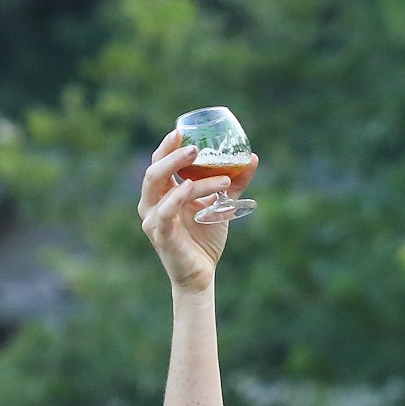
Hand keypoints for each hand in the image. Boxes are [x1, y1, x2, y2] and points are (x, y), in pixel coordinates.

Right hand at [139, 129, 249, 294]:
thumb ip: (233, 182)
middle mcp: (152, 204)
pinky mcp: (161, 235)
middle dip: (172, 155)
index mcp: (162, 193)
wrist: (202, 275)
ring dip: (189, 177)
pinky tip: (193, 188)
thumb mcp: (220, 205)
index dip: (167, 146)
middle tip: (196, 147)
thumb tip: (252, 157)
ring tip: (220, 175)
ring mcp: (154, 220)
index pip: (158, 162)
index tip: (182, 130)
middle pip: (154, 171)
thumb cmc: (205, 239)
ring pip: (164, 188)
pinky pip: (167, 211)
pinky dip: (179, 197)